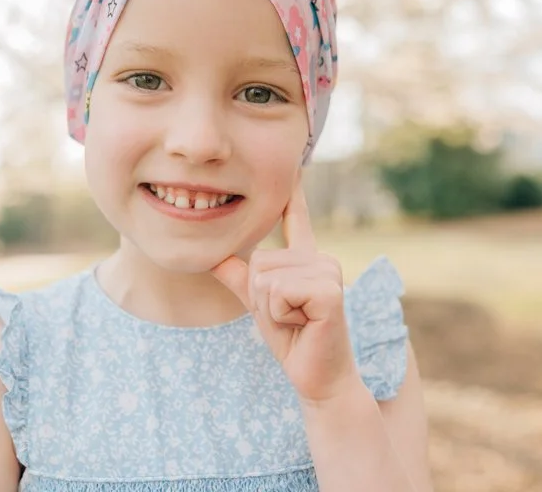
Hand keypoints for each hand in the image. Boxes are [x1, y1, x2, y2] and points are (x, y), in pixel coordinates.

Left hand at [210, 179, 359, 402]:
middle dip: (261, 297)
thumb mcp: (258, 304)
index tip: (296, 166)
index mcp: (305, 259)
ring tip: (297, 320)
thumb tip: (212, 256)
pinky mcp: (329, 290)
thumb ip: (239, 278)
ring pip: (264, 278)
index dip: (294, 194)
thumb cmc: (292, 338)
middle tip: (289, 316)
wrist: (316, 375)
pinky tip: (305, 325)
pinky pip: (278, 292)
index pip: (296, 219)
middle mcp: (319, 258)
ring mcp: (327, 271)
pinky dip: (281, 316)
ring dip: (271, 309)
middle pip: (258, 261)